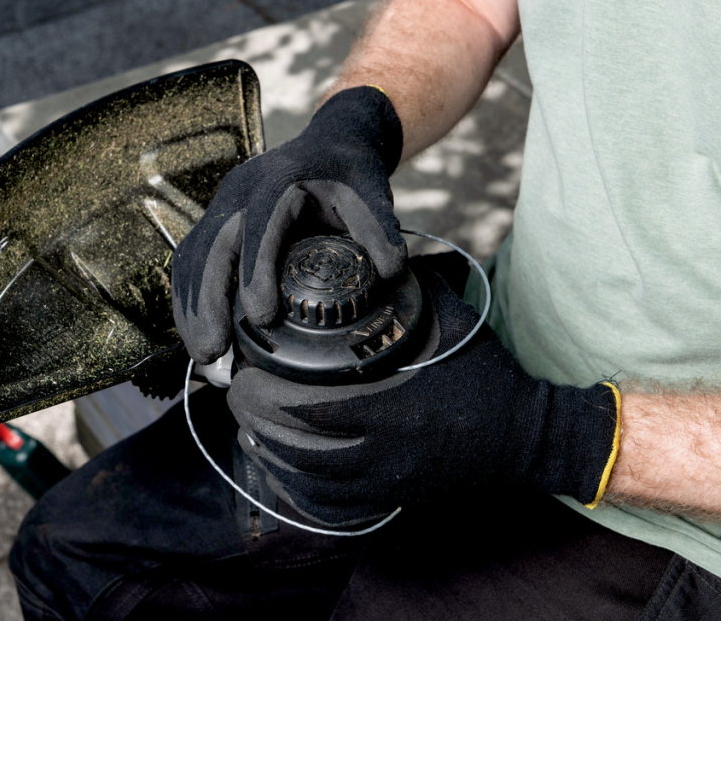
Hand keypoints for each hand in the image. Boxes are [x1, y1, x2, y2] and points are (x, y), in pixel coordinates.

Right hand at [171, 86, 405, 363]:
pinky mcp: (214, 220)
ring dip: (192, 307)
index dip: (255, 271)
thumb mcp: (371, 193)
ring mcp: (222, 204)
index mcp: (279, 179)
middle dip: (208, 301)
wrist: (329, 143)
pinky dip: (189, 298)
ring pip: (193, 256)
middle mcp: (240, 189)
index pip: (259, 225)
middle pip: (211, 245)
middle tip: (214, 351)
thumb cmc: (349, 173)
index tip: (261, 318)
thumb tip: (390, 273)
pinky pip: (191, 259)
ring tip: (203, 354)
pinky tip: (196, 333)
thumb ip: (379, 229)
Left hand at [226, 255, 620, 528]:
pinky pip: (332, 508)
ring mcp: (388, 484)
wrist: (528, 439)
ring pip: (309, 483)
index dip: (268, 398)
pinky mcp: (393, 500)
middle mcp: (386, 453)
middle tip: (236, 398)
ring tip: (246, 428)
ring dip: (269, 457)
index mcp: (395, 408)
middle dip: (257, 425)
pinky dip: (297, 492)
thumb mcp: (452, 323)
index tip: (247, 375)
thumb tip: (368, 256)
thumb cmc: (487, 376)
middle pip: (299, 450)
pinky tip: (278, 470)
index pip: (312, 411)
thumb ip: (407, 291)